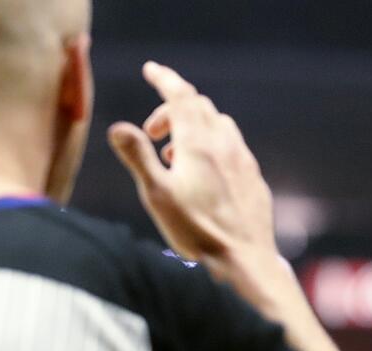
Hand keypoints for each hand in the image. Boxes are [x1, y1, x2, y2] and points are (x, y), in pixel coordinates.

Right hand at [108, 62, 275, 264]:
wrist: (245, 260)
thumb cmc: (198, 231)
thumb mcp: (158, 196)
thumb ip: (138, 158)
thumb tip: (117, 127)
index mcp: (198, 143)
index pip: (180, 96)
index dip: (164, 79)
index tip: (151, 70)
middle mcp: (224, 145)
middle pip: (198, 107)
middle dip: (172, 109)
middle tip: (152, 132)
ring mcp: (243, 161)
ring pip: (219, 125)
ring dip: (194, 128)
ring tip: (175, 157)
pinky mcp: (253, 179)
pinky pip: (234, 148)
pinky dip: (214, 146)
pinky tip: (206, 175)